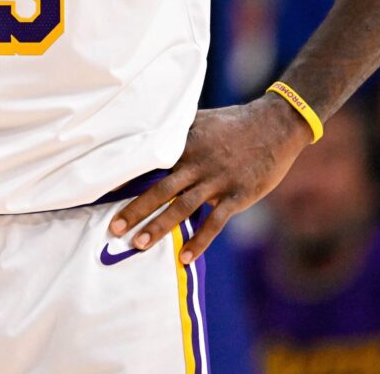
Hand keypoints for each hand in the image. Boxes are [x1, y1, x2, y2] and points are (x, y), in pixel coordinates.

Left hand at [109, 94, 310, 262]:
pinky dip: (199, 241)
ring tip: (139, 244)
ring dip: (159, 227)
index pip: (150, 164)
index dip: (128, 179)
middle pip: (160, 190)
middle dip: (135, 210)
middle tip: (114, 229)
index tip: (104, 194)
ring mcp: (218, 181)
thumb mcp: (201, 119)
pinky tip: (184, 259)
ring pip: (182, 208)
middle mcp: (197, 163)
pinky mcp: (238, 195)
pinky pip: (215, 222)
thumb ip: (177, 130)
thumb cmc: (235, 122)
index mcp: (185, 145)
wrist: (275, 125)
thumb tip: (150, 131)